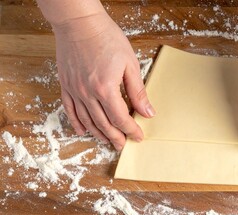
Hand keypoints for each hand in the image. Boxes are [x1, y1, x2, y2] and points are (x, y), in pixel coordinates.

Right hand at [54, 13, 154, 150]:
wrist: (79, 23)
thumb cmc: (106, 38)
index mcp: (106, 88)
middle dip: (116, 137)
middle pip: (103, 124)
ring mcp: (74, 90)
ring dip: (98, 134)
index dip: (131, 130)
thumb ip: (138, 91)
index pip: (120, 118)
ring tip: (108, 141)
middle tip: (123, 145)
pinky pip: (69, 110)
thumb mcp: (130, 64)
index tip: (138, 136)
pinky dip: (77, 123)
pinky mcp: (65, 85)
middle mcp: (87, 93)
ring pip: (87, 121)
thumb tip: (148, 112)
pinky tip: (83, 131)